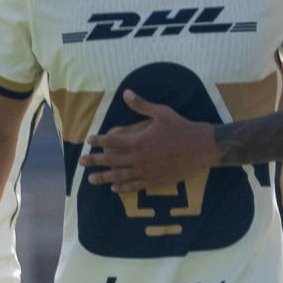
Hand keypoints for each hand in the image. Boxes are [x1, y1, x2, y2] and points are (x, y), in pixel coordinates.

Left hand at [80, 90, 215, 194]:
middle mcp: (139, 158)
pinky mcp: (155, 180)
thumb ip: (141, 105)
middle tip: (81, 162)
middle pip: (111, 161)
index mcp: (139, 141)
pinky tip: (114, 189)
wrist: (201, 148)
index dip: (99, 140)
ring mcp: (146, 171)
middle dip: (94, 161)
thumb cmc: (182, 128)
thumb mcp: (162, 113)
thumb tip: (126, 93)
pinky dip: (123, 188)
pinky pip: (135, 186)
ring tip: (91, 180)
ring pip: (120, 176)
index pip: (112, 141)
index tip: (89, 140)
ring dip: (104, 178)